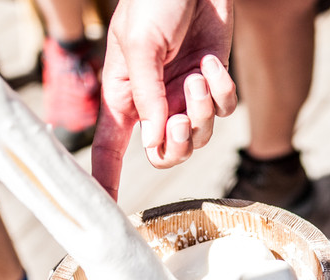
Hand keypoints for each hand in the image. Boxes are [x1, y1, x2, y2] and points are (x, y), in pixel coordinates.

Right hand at [92, 0, 236, 199]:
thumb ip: (148, 94)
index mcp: (124, 95)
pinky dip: (222, 91)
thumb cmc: (156, 0)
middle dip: (177, 144)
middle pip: (166, 155)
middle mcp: (155, 102)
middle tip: (180, 118)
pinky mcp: (215, 83)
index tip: (106, 208)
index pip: (110, 148)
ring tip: (198, 76)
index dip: (106, 179)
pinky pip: (224, 111)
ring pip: (199, 136)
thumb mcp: (142, 44)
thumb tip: (158, 140)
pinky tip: (213, 65)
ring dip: (202, 110)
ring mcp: (186, 95)